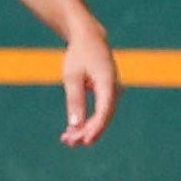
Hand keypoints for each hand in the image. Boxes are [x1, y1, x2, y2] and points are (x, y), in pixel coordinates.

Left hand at [60, 28, 118, 146]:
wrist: (89, 39)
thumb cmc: (79, 55)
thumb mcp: (72, 76)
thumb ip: (75, 100)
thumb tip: (75, 125)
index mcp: (108, 82)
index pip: (104, 110)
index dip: (96, 128)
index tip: (86, 141)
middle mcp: (114, 88)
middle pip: (103, 117)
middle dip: (87, 132)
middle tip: (68, 142)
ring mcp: (112, 92)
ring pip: (101, 117)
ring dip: (86, 129)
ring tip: (66, 140)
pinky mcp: (107, 95)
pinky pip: (99, 112)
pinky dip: (87, 122)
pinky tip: (72, 132)